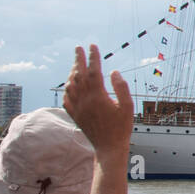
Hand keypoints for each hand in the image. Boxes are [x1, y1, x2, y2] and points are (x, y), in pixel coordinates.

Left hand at [62, 45, 132, 161]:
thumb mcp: (128, 107)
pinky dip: (67, 88)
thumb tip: (114, 72)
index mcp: (98, 96)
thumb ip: (121, 88)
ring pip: (70, 85)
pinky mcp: (75, 115)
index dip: (93, 57)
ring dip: (72, 72)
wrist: (108, 147)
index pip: (94, 71)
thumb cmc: (121, 127)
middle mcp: (84, 100)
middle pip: (78, 74)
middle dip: (78, 59)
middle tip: (78, 48)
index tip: (93, 46)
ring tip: (76, 64)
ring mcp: (78, 107)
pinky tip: (70, 84)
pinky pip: (66, 98)